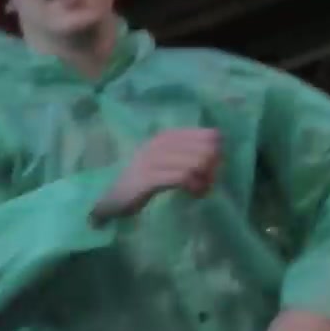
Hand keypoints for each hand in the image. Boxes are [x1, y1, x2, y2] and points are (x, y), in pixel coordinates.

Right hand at [95, 128, 220, 220]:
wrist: (111, 196)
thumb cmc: (143, 180)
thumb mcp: (165, 161)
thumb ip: (186, 153)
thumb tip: (218, 151)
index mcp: (165, 136)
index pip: (207, 134)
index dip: (217, 151)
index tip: (215, 167)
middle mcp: (158, 144)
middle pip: (205, 148)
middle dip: (214, 167)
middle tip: (209, 182)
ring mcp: (152, 160)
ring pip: (196, 162)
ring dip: (206, 179)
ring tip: (202, 190)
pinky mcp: (148, 178)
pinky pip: (182, 177)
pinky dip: (194, 186)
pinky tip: (194, 194)